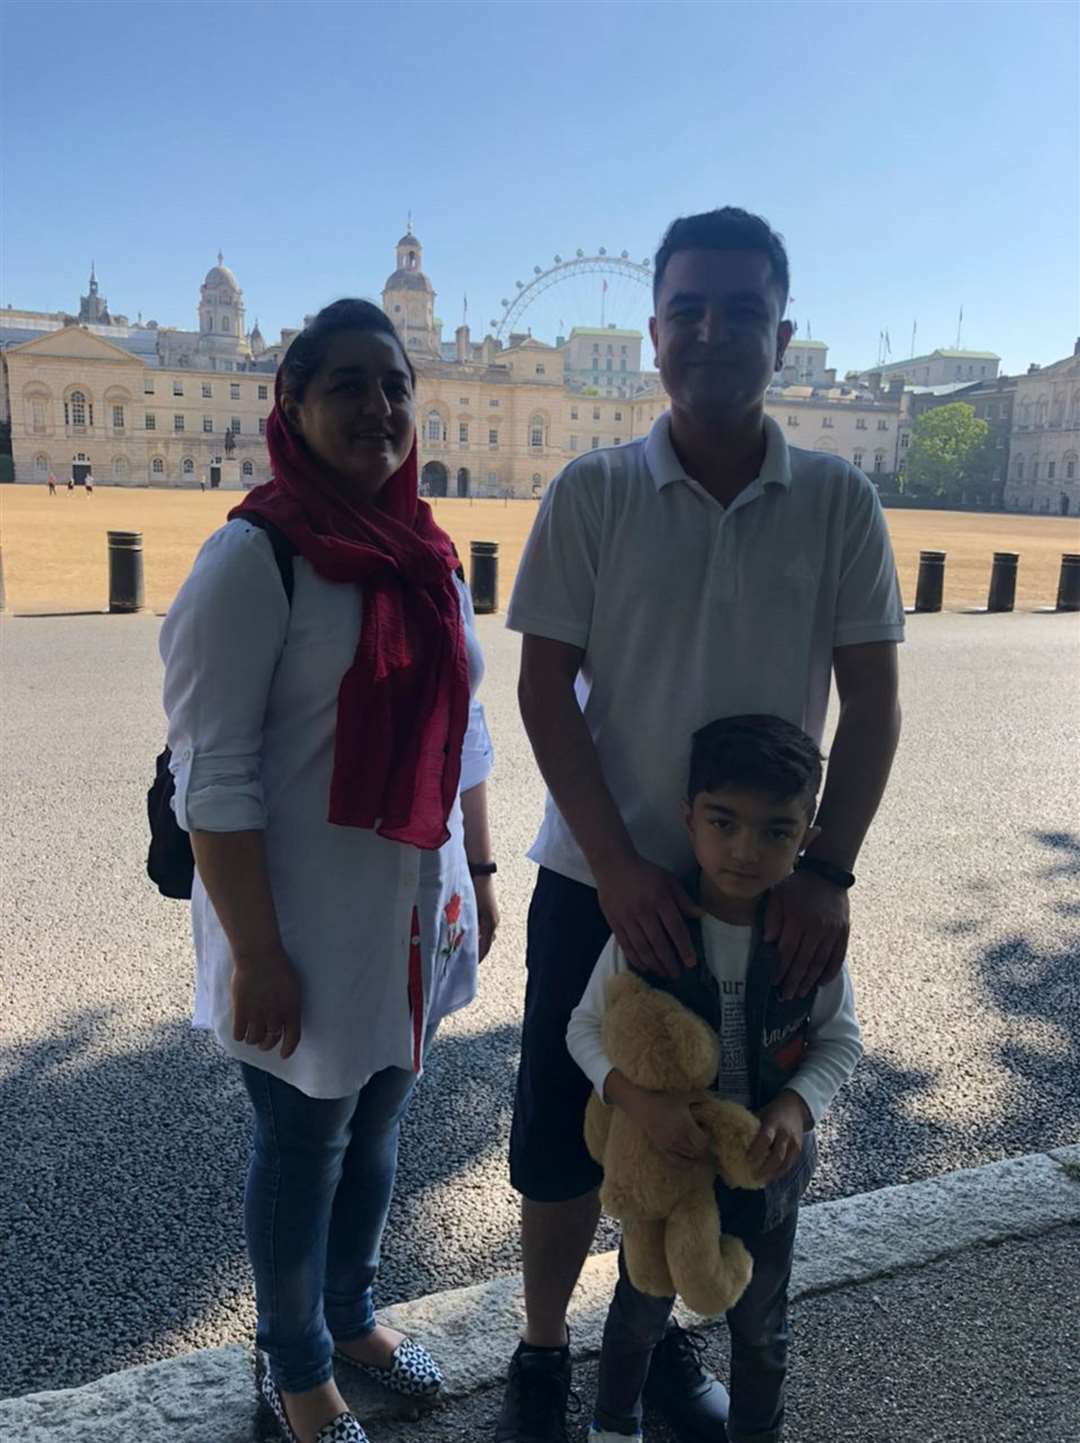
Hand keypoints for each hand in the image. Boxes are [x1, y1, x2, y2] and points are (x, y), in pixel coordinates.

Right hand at [231, 949, 301, 1058]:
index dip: (288, 1049)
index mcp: (291, 1010)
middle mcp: (275, 1016)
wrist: (259, 956)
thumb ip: (289, 1004)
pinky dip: (239, 1035)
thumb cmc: (278, 967)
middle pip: (271, 1041)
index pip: (293, 1038)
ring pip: (254, 1040)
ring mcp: (257, 1015)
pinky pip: (239, 1034)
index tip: (283, 1054)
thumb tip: (287, 1016)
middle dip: (267, 1045)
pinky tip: (239, 1030)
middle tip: (263, 1043)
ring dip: (253, 1040)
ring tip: (251, 1035)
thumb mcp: (292, 987)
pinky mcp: (241, 1012)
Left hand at [472, 874, 498, 962]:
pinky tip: (467, 935)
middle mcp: (493, 922)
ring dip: (476, 942)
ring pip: (484, 935)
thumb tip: (466, 944)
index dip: (478, 958)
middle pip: (485, 943)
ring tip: (463, 950)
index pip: (485, 948)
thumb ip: (470, 928)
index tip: (469, 966)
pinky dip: (476, 934)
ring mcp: (491, 916)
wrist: (479, 871)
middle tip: (464, 960)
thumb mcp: (472, 911)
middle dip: (476, 952)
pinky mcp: (486, 911)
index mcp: (490, 924)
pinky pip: (482, 928)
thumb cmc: (476, 889)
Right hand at [594, 853, 702, 977]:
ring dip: (654, 964)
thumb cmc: (645, 872)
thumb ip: (683, 899)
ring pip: (642, 947)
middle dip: (669, 962)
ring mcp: (627, 918)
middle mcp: (644, 911)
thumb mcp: (668, 880)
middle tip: (677, 975)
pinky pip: (626, 945)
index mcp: (660, 900)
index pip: (675, 929)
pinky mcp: (615, 922)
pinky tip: (644, 967)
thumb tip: (700, 915)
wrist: (613, 865)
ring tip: (663, 974)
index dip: (684, 948)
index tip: (690, 962)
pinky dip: (635, 958)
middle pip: (659, 942)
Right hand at [630, 1087, 713, 1169]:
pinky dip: (685, 1163)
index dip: (707, 1136)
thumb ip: (698, 1096)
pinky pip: (676, 1161)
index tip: (704, 1128)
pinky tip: (690, 1162)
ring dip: (695, 1152)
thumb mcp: (683, 1096)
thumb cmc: (664, 1100)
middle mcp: (679, 1139)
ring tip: (694, 1143)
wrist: (643, 1107)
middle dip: (702, 1145)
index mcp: (686, 1126)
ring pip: (688, 1157)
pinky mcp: (662, 1148)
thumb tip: (709, 1097)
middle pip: (697, 1151)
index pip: (703, 1142)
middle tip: (701, 1136)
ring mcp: (670, 1145)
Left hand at [747, 1090, 809, 1184]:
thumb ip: (752, 1127)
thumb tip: (734, 1140)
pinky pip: (790, 1165)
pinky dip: (780, 1173)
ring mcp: (794, 1143)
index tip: (748, 1160)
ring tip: (762, 1182)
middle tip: (753, 1177)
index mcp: (774, 1123)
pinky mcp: (799, 1150)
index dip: (757, 1151)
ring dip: (773, 1175)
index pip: (766, 1138)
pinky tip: (771, 1178)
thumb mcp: (761, 1114)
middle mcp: (785, 1134)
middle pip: (777, 1155)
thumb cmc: (773, 1110)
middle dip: (765, 1168)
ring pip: (785, 1164)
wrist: (795, 1107)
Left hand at [765, 869, 848, 998]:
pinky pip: (837, 958)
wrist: (827, 874)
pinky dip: (829, 973)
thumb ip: (772, 918)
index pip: (787, 952)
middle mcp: (817, 928)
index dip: (780, 970)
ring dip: (810, 982)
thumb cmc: (798, 886)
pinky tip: (820, 983)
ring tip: (800, 994)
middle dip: (793, 982)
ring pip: (820, 963)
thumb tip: (768, 941)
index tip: (773, 982)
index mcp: (798, 920)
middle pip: (803, 962)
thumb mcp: (778, 896)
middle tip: (785, 996)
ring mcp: (832, 932)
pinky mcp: (843, 933)